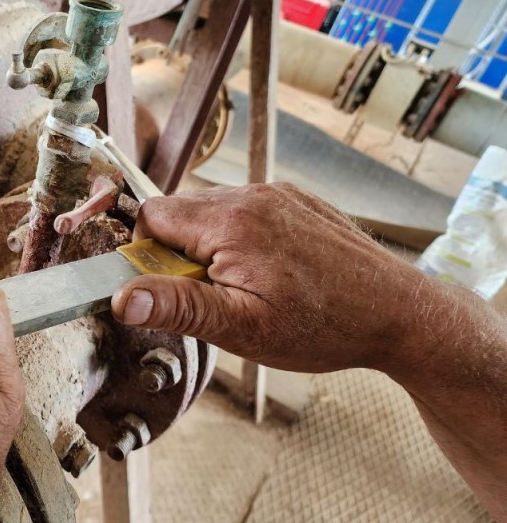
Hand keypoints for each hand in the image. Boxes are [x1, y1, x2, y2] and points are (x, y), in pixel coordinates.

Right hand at [110, 183, 446, 373]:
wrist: (400, 314)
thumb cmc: (324, 327)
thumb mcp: (241, 328)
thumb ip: (177, 307)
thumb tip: (122, 298)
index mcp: (230, 223)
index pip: (152, 216)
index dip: (148, 254)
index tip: (172, 288)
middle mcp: (252, 196)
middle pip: (180, 212)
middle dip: (180, 253)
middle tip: (214, 296)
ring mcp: (277, 194)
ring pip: (212, 212)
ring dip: (210, 246)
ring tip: (246, 287)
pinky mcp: (295, 201)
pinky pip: (245, 211)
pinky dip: (241, 239)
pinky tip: (269, 274)